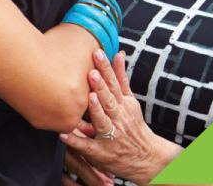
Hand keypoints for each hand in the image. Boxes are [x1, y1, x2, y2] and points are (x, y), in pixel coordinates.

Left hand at [60, 51, 181, 185]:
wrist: (148, 159)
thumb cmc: (134, 126)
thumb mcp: (130, 101)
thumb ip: (121, 78)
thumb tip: (118, 53)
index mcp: (123, 104)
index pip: (114, 84)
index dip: (106, 69)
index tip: (98, 53)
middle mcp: (118, 119)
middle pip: (109, 101)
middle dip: (101, 87)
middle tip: (91, 73)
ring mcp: (111, 136)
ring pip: (102, 122)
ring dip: (95, 111)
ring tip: (88, 99)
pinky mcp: (102, 153)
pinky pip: (88, 147)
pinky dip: (76, 141)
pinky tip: (64, 135)